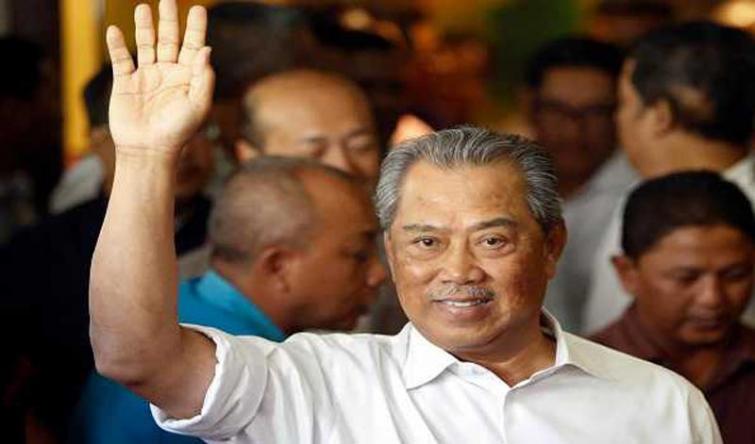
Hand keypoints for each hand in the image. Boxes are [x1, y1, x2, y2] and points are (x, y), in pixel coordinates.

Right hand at [106, 0, 213, 154]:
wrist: (149, 151)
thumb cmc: (178, 132)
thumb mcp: (198, 105)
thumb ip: (203, 77)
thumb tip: (206, 49)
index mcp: (187, 78)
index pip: (193, 47)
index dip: (196, 28)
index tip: (198, 9)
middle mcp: (167, 73)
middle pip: (169, 40)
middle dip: (169, 20)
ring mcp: (146, 77)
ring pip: (145, 45)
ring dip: (144, 27)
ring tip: (143, 8)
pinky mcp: (125, 83)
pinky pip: (121, 60)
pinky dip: (117, 45)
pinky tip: (115, 30)